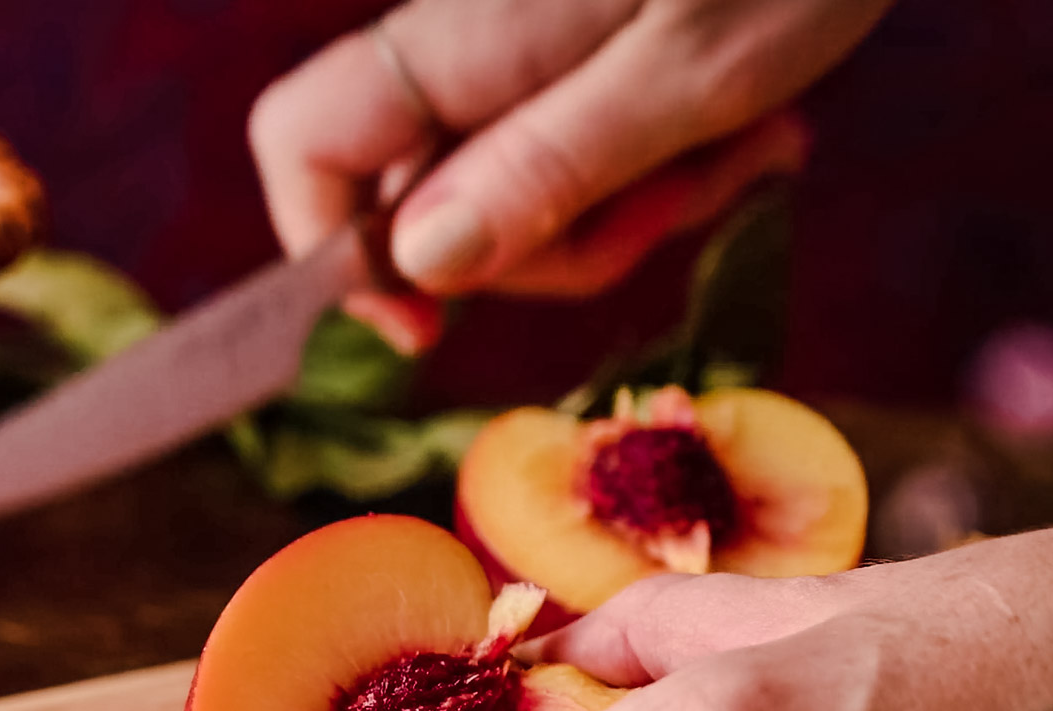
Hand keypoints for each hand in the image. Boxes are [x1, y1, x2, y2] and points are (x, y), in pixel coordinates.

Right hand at [249, 0, 893, 350]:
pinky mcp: (587, 64)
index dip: (335, 254)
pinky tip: (750, 135)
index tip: (431, 328)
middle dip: (545, 248)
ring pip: (512, 197)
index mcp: (462, 40)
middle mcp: (469, 50)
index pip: (302, 142)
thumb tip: (419, 263)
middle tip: (669, 210)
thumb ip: (547, 166)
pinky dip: (656, 174)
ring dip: (624, 214)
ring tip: (741, 151)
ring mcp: (528, 59)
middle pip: (423, 204)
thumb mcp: (686, 73)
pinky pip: (580, 158)